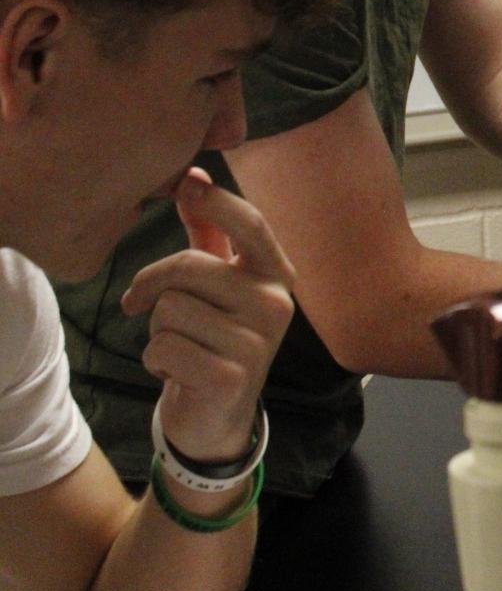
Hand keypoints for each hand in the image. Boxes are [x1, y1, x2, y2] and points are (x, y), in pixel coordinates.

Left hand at [119, 168, 296, 462]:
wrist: (220, 415)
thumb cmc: (214, 337)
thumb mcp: (218, 284)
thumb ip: (209, 232)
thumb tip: (193, 176)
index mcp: (275, 276)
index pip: (250, 225)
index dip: (217, 200)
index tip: (186, 181)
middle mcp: (275, 304)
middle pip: (188, 268)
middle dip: (150, 285)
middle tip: (136, 303)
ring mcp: (257, 342)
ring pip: (169, 310)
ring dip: (156, 331)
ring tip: (178, 346)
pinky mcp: (230, 377)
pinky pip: (163, 348)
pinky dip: (155, 361)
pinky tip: (177, 372)